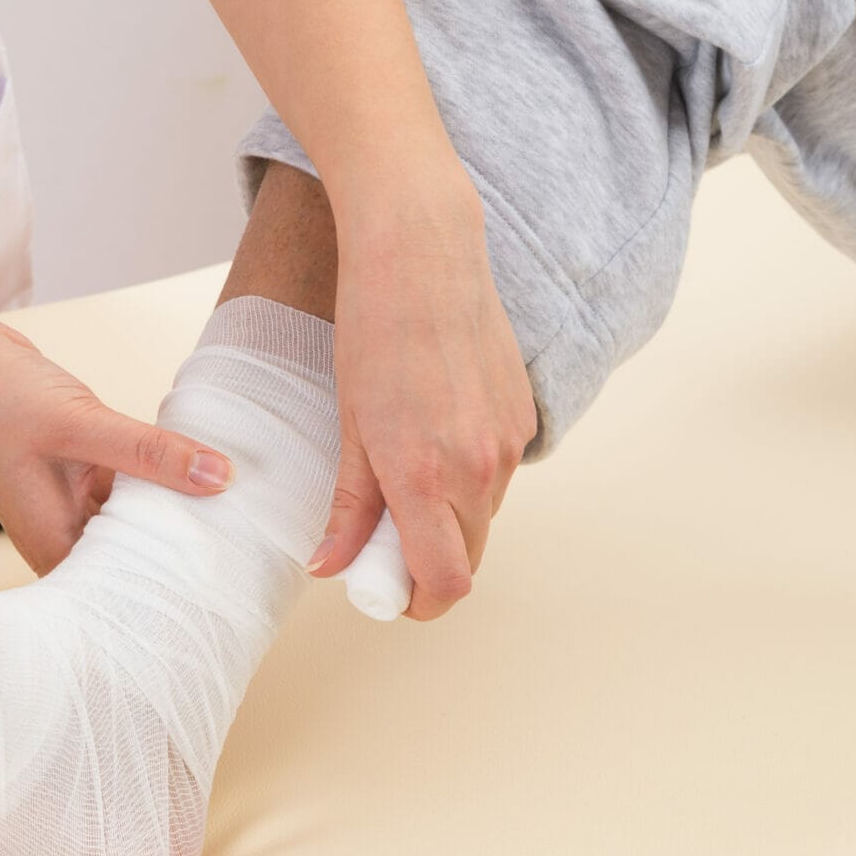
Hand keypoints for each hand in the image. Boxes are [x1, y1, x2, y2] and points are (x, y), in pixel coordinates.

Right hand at [0, 317, 232, 573]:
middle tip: (236, 533)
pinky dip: (155, 476)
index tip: (223, 565)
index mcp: (53, 544)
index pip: (126, 585)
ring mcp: (69, 503)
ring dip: (172, 505)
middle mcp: (60, 532)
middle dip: (181, 540)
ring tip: (224, 501)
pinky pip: (129, 486)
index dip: (174, 579)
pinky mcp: (78, 474)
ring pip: (137, 518)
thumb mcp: (81, 425)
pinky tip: (187, 466)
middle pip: (136, 555)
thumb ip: (151, 452)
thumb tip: (213, 475)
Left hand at [308, 182, 537, 618]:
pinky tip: (434, 435)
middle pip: (468, 559)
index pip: (445, 583)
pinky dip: (468, 479)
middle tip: (382, 541)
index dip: (416, 601)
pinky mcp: (524, 415)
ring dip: (448, 520)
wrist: (422, 254)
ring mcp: (509, 442)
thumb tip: (331, 566)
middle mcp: (480, 468)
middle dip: (428, 565)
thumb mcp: (349, 425)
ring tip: (403, 476)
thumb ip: (349, 506)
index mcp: (427, 476)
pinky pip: (498, 475)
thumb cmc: (374, 331)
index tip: (387, 590)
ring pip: (483, 517)